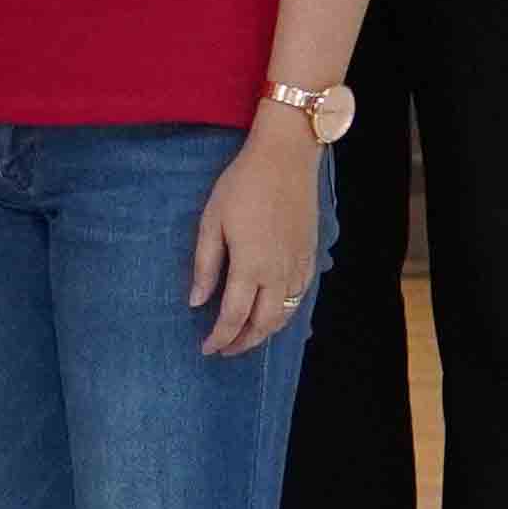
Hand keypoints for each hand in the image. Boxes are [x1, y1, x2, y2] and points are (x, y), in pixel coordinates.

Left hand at [188, 124, 322, 358]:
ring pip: (285, 315)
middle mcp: (279, 274)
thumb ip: (206, 265)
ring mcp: (299, 266)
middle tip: (224, 349)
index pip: (234, 317)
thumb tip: (197, 302)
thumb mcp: (212, 222)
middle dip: (243, 343)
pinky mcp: (310, 257)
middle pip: (263, 325)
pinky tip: (270, 312)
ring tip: (244, 336)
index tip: (206, 349)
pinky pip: (298, 298)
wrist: (286, 158)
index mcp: (251, 266)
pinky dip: (283, 314)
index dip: (220, 338)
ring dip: (264, 332)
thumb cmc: (242, 185)